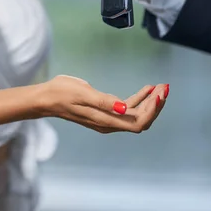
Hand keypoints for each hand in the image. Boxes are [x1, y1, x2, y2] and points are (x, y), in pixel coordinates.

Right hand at [42, 75, 167, 133]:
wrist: (46, 98)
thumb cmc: (62, 93)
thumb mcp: (83, 93)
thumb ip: (104, 102)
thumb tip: (124, 108)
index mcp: (106, 121)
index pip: (138, 123)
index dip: (152, 110)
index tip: (158, 93)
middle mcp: (109, 123)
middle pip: (141, 120)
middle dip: (155, 105)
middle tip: (164, 87)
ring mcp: (108, 119)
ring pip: (136, 115)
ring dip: (149, 102)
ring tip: (159, 87)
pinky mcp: (105, 112)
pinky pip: (127, 109)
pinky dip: (139, 100)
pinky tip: (146, 89)